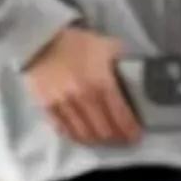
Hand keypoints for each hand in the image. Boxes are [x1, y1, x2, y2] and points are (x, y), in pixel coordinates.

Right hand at [24, 26, 141, 144]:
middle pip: (104, 130)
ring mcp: (64, 104)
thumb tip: (139, 71)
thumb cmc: (78, 42)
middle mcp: (84, 98)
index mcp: (102, 83)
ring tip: (105, 140)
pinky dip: (76, 136)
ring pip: (85, 134)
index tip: (136, 136)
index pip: (120, 115)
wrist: (40, 39)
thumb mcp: (107, 46)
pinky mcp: (46, 107)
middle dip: (116, 138)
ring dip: (98, 141)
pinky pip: (64, 130)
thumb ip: (123, 61)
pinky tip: (84, 136)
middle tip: (123, 138)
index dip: (130, 130)